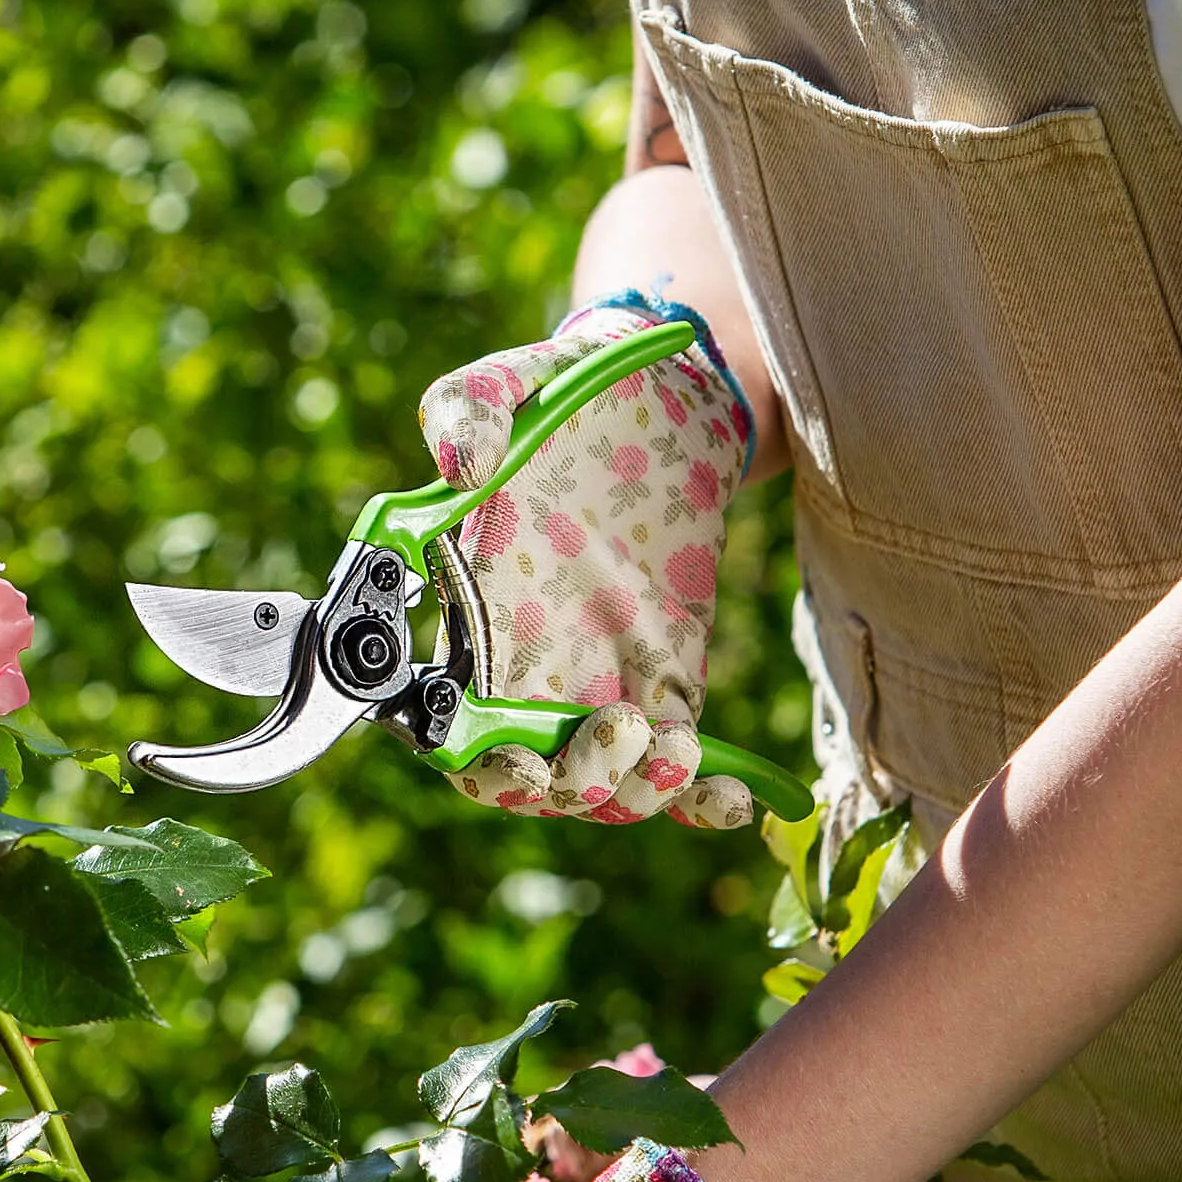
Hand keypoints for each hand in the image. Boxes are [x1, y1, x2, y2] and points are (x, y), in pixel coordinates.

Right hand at [418, 294, 753, 824]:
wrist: (660, 393)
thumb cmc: (563, 396)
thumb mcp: (509, 384)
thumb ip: (467, 411)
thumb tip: (459, 461)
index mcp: (469, 616)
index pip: (446, 726)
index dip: (474, 761)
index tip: (515, 755)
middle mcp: (526, 665)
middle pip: (526, 778)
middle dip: (563, 786)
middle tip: (614, 736)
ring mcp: (600, 678)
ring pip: (600, 786)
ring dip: (632, 793)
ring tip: (676, 753)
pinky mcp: (669, 679)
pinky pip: (674, 764)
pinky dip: (700, 797)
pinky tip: (735, 795)